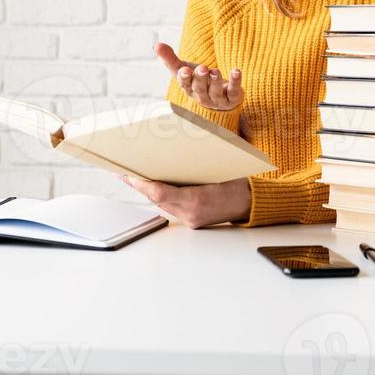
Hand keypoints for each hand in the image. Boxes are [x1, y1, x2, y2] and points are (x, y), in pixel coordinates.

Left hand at [119, 175, 251, 228]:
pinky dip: (161, 197)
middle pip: (157, 200)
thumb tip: (170, 153)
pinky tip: (154, 187)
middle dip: (140, 186)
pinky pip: (171, 208)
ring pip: (162, 204)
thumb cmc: (236, 181)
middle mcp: (191, 213)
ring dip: (148, 191)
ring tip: (134, 177)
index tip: (128, 174)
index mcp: (197, 199)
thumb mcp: (216, 169)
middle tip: (124, 172)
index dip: (142, 184)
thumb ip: (192, 167)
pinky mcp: (192, 221)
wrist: (250, 202)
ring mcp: (191, 219)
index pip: (160, 193)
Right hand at [154, 41, 243, 110]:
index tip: (184, 70)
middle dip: (201, 79)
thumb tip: (155, 45)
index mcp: (188, 88)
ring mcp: (217, 99)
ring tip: (215, 70)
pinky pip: (234, 91)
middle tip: (203, 68)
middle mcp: (202, 96)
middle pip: (199, 89)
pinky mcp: (233, 98)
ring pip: (215, 92)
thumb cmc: (198, 80)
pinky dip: (235, 81)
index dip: (184, 78)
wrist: (220, 96)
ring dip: (215, 81)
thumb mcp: (184, 68)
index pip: (184, 85)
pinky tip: (236, 71)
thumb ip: (170, 58)